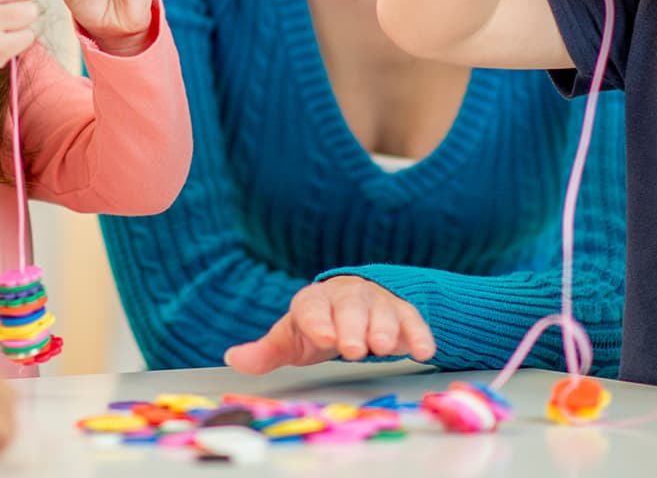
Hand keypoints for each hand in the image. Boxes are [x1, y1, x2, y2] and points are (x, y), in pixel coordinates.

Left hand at [222, 276, 436, 374]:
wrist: (352, 301)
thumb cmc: (317, 325)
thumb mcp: (291, 339)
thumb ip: (266, 352)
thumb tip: (233, 358)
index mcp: (314, 302)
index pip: (313, 307)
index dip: (318, 322)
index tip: (323, 337)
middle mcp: (347, 297)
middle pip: (351, 308)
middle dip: (353, 327)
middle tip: (354, 348)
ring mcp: (377, 303)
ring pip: (383, 312)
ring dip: (384, 329)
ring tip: (383, 347)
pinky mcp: (403, 313)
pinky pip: (413, 321)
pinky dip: (419, 334)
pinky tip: (423, 351)